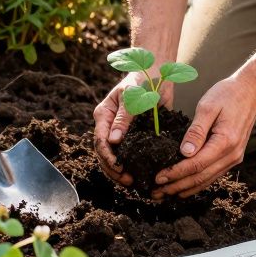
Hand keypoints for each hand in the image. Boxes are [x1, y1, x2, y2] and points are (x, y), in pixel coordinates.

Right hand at [93, 72, 174, 186]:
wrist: (155, 74)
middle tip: (128, 180)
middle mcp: (109, 126)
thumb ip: (123, 118)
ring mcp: (121, 132)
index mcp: (103, 116)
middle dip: (114, 169)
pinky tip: (142, 174)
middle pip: (104, 153)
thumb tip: (113, 141)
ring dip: (121, 171)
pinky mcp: (135, 136)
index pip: (100, 142)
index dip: (108, 158)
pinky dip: (134, 164)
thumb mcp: (131, 97)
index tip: (119, 169)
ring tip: (133, 182)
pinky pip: (131, 153)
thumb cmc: (140, 82)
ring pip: (116, 156)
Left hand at [152, 74, 255, 199]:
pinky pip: (213, 175)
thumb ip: (196, 130)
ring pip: (207, 180)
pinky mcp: (233, 157)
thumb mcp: (208, 106)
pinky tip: (184, 187)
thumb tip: (184, 153)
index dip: (176, 173)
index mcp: (225, 142)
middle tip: (156, 192)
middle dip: (176, 186)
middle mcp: (232, 155)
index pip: (196, 165)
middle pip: (201, 177)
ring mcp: (234, 158)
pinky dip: (197, 183)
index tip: (158, 178)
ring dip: (185, 189)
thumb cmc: (228, 95)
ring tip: (165, 194)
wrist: (251, 92)